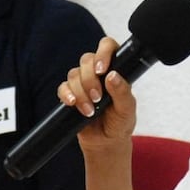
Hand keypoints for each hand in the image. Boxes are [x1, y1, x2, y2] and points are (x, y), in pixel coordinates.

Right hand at [58, 36, 137, 151]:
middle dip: (90, 80)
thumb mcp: (127, 110)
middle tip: (98, 98)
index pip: (108, 46)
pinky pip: (62, 87)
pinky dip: (67, 95)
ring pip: (74, 73)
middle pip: (87, 60)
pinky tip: (73, 104)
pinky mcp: (71, 93)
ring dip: (81, 92)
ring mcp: (83, 82)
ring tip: (90, 110)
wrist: (105, 142)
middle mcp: (98, 72)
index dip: (103, 52)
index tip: (102, 70)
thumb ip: (122, 92)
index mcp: (115, 69)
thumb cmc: (120, 123)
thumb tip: (112, 76)